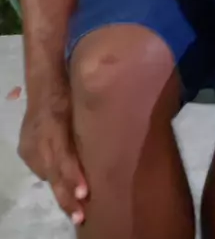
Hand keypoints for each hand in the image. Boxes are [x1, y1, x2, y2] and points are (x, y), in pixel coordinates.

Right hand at [18, 89, 87, 225]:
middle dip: (67, 196)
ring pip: (47, 174)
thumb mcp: (81, 110)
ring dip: (61, 191)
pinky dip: (53, 178)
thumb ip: (87, 133)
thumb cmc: (70, 93)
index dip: (74, 177)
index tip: (84, 194)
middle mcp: (39, 139)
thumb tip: (106, 156)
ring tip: (75, 210)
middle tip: (80, 215)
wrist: (44, 83)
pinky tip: (63, 188)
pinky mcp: (25, 149)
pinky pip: (40, 169)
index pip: (64, 158)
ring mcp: (29, 145)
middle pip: (54, 173)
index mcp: (54, 126)